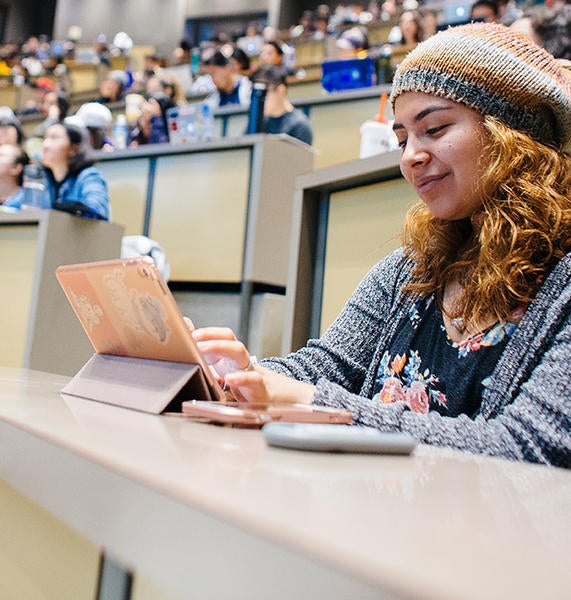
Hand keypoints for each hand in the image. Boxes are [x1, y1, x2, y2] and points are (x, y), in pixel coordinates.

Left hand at [188, 322, 314, 404]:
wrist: (284, 402)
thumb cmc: (250, 389)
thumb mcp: (227, 377)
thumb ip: (209, 362)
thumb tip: (192, 345)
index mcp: (232, 360)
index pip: (223, 336)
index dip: (207, 332)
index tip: (189, 332)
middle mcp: (241, 363)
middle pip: (230, 338)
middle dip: (211, 335)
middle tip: (194, 338)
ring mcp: (251, 373)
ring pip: (239, 352)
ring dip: (220, 346)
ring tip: (203, 349)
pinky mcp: (260, 390)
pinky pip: (252, 380)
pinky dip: (241, 378)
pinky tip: (229, 379)